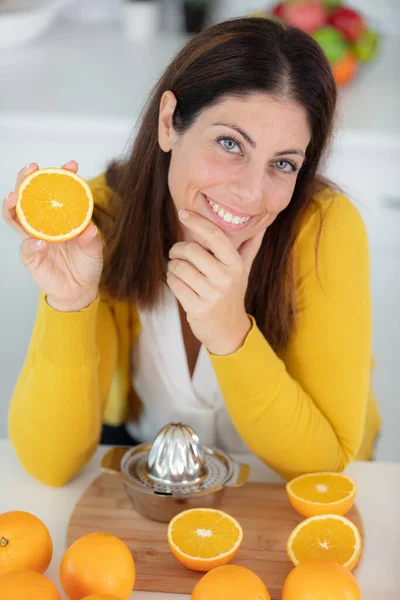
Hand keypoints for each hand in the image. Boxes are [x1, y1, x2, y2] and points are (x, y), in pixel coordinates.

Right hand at [2, 161, 102, 311]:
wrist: (80, 290)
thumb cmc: (86, 264)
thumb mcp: (94, 249)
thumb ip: (90, 239)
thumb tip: (90, 229)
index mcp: (59, 216)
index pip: (56, 191)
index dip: (62, 176)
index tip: (71, 165)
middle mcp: (43, 223)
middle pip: (28, 196)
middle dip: (27, 179)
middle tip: (32, 168)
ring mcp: (34, 238)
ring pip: (16, 217)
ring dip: (13, 205)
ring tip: (15, 196)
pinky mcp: (31, 257)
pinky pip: (26, 247)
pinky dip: (31, 243)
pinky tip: (38, 241)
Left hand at [166, 210, 263, 354]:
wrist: (229, 331)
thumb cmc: (232, 295)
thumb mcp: (243, 271)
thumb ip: (249, 247)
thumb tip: (262, 226)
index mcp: (235, 264)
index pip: (214, 235)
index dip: (196, 221)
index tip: (183, 213)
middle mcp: (225, 278)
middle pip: (190, 250)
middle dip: (177, 249)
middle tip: (177, 253)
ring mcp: (211, 294)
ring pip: (178, 267)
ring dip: (173, 267)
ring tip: (178, 270)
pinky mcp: (196, 308)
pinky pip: (174, 284)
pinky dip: (171, 281)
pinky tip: (178, 282)